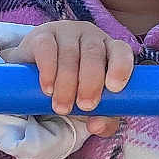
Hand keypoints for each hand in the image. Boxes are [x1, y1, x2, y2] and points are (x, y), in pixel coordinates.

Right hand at [2, 21, 133, 135]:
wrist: (37, 73)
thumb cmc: (75, 88)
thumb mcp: (92, 104)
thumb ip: (103, 118)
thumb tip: (97, 126)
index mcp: (110, 50)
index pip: (121, 51)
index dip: (120, 66)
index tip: (114, 88)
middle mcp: (90, 37)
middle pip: (94, 54)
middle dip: (90, 82)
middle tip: (85, 106)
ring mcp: (66, 33)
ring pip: (70, 54)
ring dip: (66, 83)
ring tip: (62, 107)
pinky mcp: (42, 35)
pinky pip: (47, 48)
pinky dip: (48, 70)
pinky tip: (48, 88)